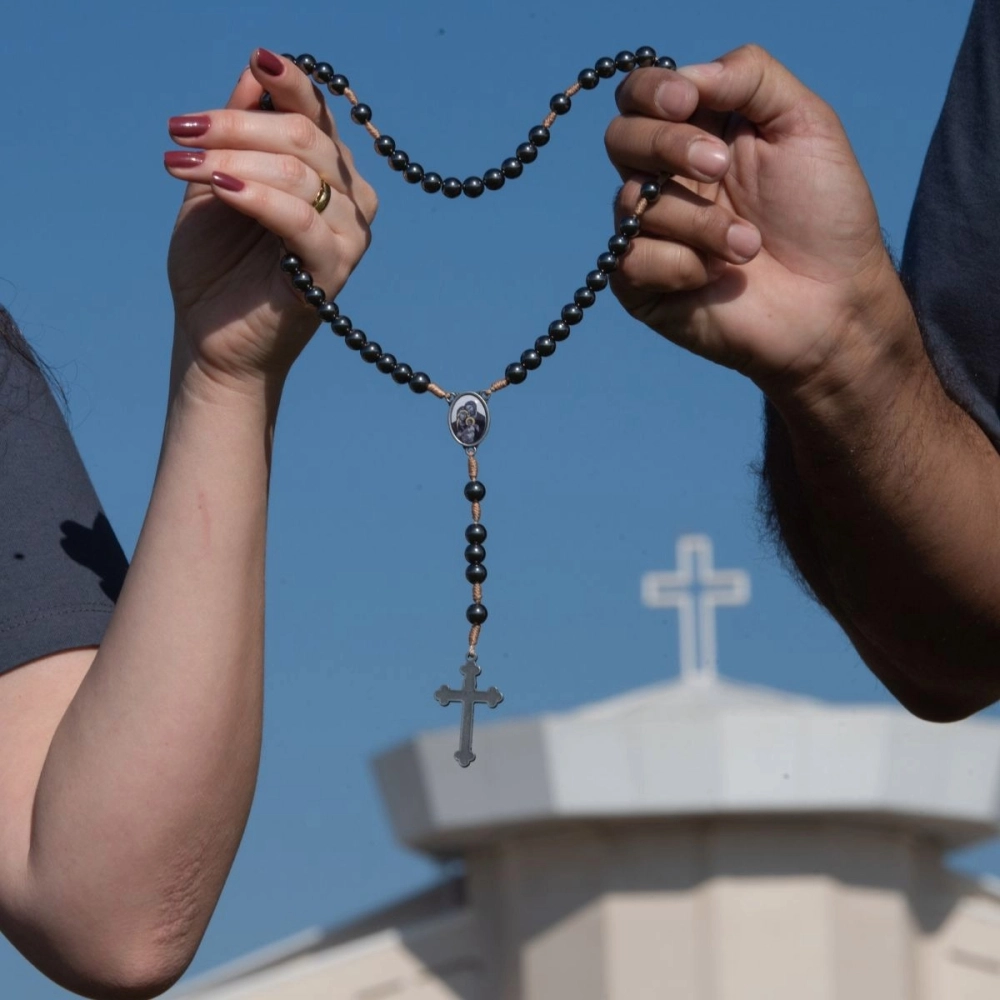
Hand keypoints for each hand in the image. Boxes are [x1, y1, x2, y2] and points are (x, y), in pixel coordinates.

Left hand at [164, 48, 376, 388]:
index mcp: (328, 172)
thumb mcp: (217, 181)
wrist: (211, 336)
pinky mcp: (335, 270)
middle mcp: (350, 198)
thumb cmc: (216, 263)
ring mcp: (349, 235)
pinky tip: (221, 188)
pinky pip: (301, 220)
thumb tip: (255, 69)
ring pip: (300, 173)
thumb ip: (239, 130)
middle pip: (305, 136)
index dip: (287, 82)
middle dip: (235, 125)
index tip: (253, 59)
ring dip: (233, 160)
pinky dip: (258, 198)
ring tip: (181, 164)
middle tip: (181, 131)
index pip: (317, 114)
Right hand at [605, 45, 909, 398]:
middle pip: (620, 138)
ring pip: (633, 203)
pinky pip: (630, 260)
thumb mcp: (806, 123)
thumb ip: (750, 76)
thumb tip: (687, 76)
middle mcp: (665, 178)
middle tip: (720, 169)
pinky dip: (679, 265)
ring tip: (749, 246)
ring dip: (700, 221)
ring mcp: (649, 232)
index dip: (651, 90)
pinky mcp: (641, 285)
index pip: (641, 95)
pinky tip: (714, 278)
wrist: (832, 303)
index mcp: (699, 132)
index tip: (686, 102)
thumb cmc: (825, 217)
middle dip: (668, 146)